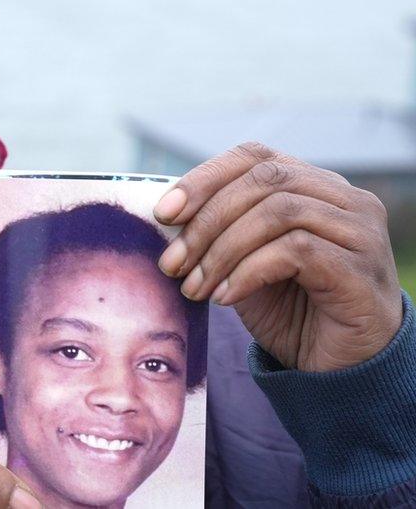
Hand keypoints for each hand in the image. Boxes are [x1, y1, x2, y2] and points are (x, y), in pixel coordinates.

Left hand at [153, 142, 402, 372]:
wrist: (337, 367)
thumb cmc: (289, 310)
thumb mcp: (243, 262)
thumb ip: (218, 230)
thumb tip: (165, 213)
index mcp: (315, 186)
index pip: (254, 157)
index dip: (203, 179)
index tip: (163, 214)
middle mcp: (345, 199)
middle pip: (263, 181)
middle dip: (205, 221)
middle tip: (172, 263)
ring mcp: (359, 231)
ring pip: (276, 212)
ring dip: (221, 251)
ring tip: (194, 288)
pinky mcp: (360, 268)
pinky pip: (295, 250)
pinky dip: (248, 271)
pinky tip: (225, 298)